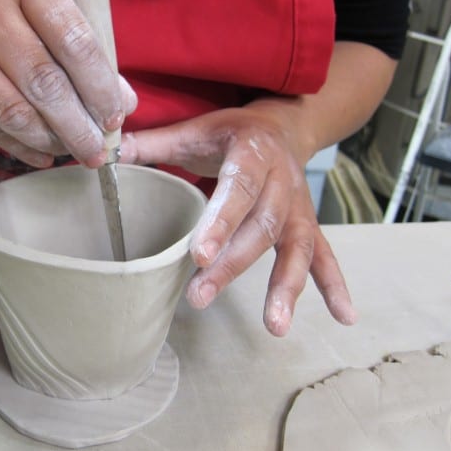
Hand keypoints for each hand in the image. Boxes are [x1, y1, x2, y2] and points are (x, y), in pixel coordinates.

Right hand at [0, 0, 136, 166]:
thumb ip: (66, 39)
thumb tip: (119, 98)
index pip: (73, 38)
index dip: (100, 85)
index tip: (116, 114)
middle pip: (45, 81)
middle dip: (79, 124)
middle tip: (98, 149)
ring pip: (14, 110)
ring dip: (50, 139)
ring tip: (71, 151)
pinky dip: (18, 146)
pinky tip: (40, 153)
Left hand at [120, 104, 356, 335]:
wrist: (283, 125)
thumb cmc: (231, 132)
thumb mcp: (196, 129)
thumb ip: (155, 144)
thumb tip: (106, 154)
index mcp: (252, 152)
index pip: (238, 188)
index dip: (221, 221)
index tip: (198, 254)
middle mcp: (283, 180)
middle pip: (263, 226)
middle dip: (234, 264)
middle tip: (201, 296)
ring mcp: (300, 205)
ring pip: (297, 246)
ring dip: (287, 286)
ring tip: (274, 326)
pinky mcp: (309, 224)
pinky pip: (325, 255)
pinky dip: (334, 285)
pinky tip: (344, 316)